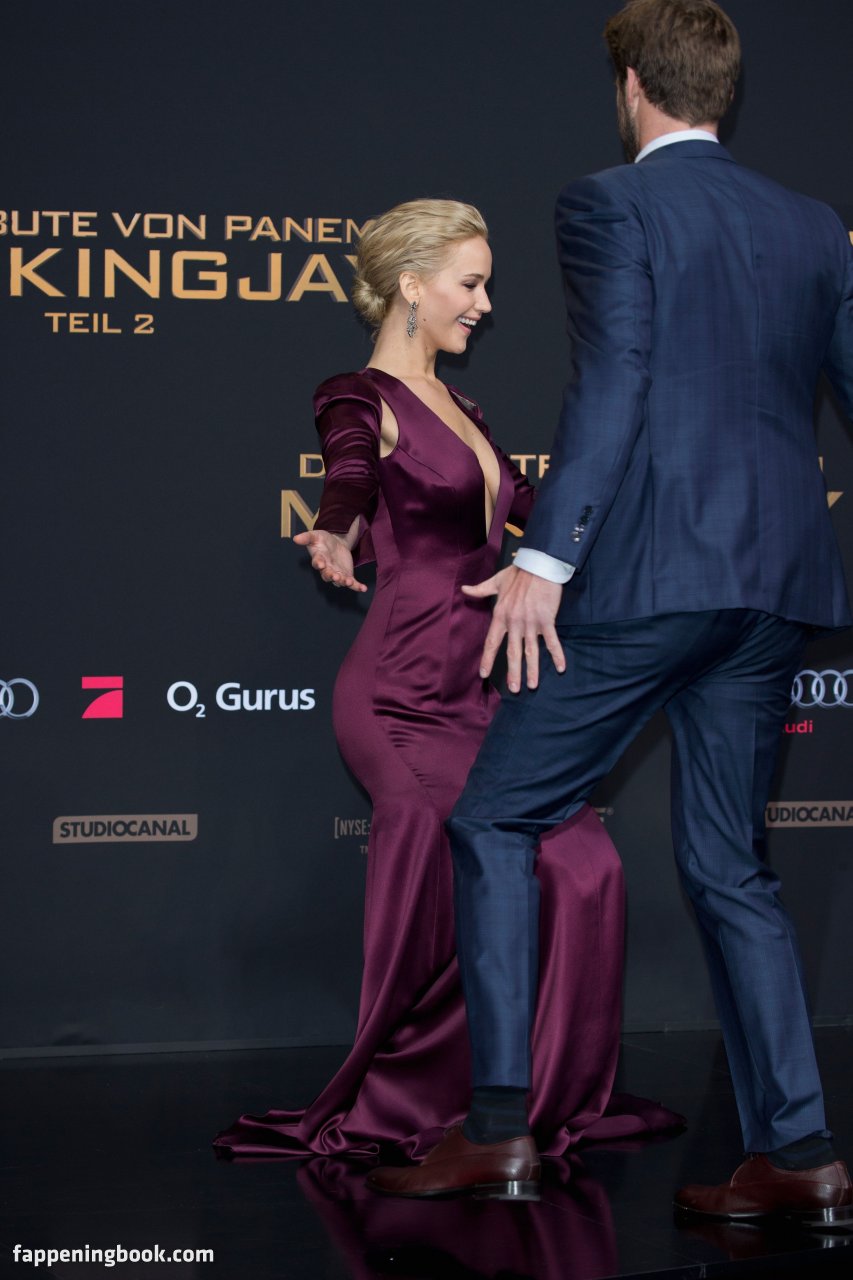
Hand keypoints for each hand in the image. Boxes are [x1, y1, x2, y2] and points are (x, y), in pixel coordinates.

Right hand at [293, 529, 366, 592]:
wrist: (336, 542)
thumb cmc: (323, 540)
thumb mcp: (315, 535)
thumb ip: (306, 537)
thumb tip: (295, 538)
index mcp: (318, 559)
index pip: (317, 563)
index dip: (318, 563)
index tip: (321, 564)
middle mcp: (327, 569)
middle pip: (327, 575)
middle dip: (331, 576)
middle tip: (335, 576)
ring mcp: (337, 574)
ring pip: (339, 581)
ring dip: (343, 582)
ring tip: (349, 581)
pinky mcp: (347, 575)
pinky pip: (352, 583)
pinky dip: (357, 586)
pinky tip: (363, 588)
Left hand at [462, 566, 564, 691]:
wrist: (539, 564)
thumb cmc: (519, 572)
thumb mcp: (496, 581)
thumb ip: (480, 589)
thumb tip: (464, 589)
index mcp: (501, 615)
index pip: (492, 642)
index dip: (487, 659)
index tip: (483, 674)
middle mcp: (514, 622)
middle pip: (512, 652)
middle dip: (513, 673)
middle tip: (514, 690)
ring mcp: (531, 623)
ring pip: (531, 651)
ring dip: (532, 670)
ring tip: (532, 685)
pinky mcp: (547, 620)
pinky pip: (552, 641)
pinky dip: (557, 655)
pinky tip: (560, 668)